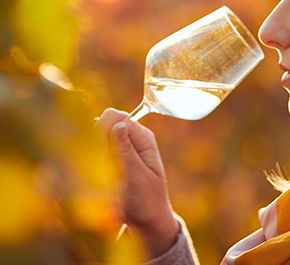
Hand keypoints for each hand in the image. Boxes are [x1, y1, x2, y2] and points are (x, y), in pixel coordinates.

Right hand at [96, 108, 179, 257]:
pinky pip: (97, 152)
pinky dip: (93, 162)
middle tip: (103, 167)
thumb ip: (125, 149)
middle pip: (105, 124)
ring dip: (93, 154)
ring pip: (98, 138)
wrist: (147, 220)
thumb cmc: (145, 200)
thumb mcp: (137, 176)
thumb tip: (117, 123)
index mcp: (143, 138)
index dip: (102, 128)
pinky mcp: (114, 159)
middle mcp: (133, 139)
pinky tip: (97, 177)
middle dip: (96, 142)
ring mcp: (123, 148)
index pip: (117, 117)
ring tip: (103, 175)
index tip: (97, 150)